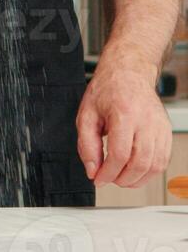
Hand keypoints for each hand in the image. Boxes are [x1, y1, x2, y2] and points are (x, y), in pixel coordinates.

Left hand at [76, 61, 172, 187]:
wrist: (129, 71)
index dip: (108, 173)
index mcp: (124, 112)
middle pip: (140, 163)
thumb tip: (93, 170)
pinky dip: (149, 172)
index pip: (120, 154)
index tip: (99, 179)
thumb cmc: (108, 89)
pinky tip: (135, 169)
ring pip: (155, 165)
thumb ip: (86, 144)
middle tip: (109, 178)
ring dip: (137, 180)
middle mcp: (146, 119)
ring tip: (121, 176)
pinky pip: (163, 160)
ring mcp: (160, 125)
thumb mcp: (86, 113)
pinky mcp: (166, 130)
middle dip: (122, 179)